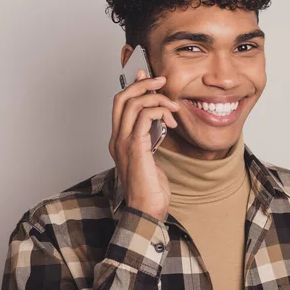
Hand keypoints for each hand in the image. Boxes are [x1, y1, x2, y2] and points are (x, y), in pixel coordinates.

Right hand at [108, 69, 178, 220]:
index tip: (151, 79)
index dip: (134, 86)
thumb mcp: (152, 157)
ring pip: (132, 103)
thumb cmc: (151, 188)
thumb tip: (159, 120)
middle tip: (162, 81)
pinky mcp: (135, 148)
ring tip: (173, 108)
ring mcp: (123, 143)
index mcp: (119, 140)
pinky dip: (157, 111)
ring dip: (156, 98)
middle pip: (122, 97)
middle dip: (142, 84)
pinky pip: (142, 117)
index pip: (120, 103)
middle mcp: (117, 139)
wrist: (147, 211)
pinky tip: (169, 119)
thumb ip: (151, 138)